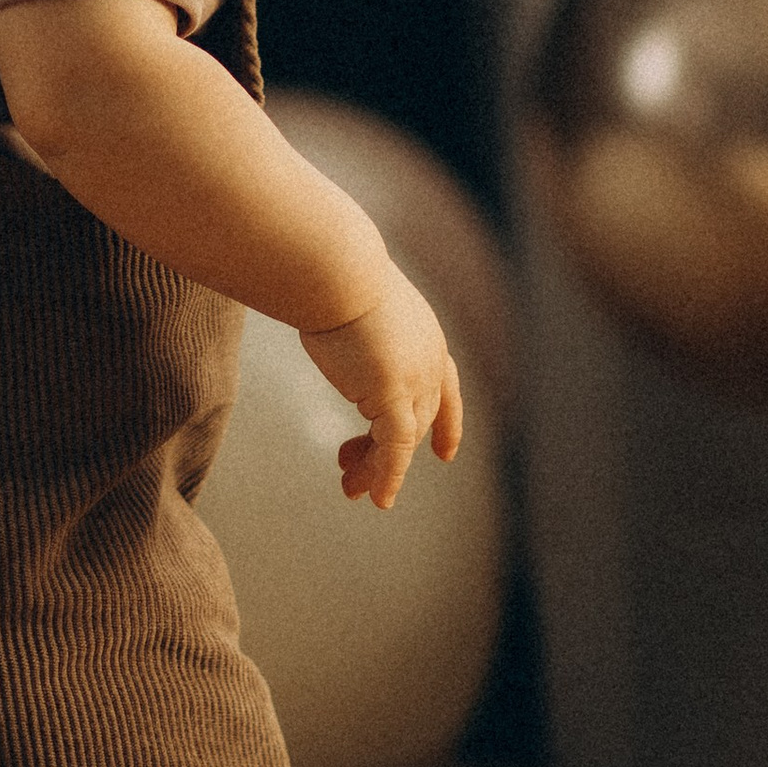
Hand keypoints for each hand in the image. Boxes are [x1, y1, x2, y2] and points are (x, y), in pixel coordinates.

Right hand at [297, 265, 461, 510]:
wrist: (334, 267)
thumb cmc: (331, 273)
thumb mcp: (352, 303)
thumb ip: (350, 321)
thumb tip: (320, 309)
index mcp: (426, 336)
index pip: (447, 388)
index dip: (447, 423)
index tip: (445, 454)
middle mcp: (429, 360)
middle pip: (416, 421)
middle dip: (386, 454)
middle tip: (351, 471)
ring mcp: (415, 378)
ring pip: (403, 440)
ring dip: (375, 469)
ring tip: (351, 488)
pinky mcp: (394, 394)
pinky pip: (394, 448)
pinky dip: (388, 476)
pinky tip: (378, 498)